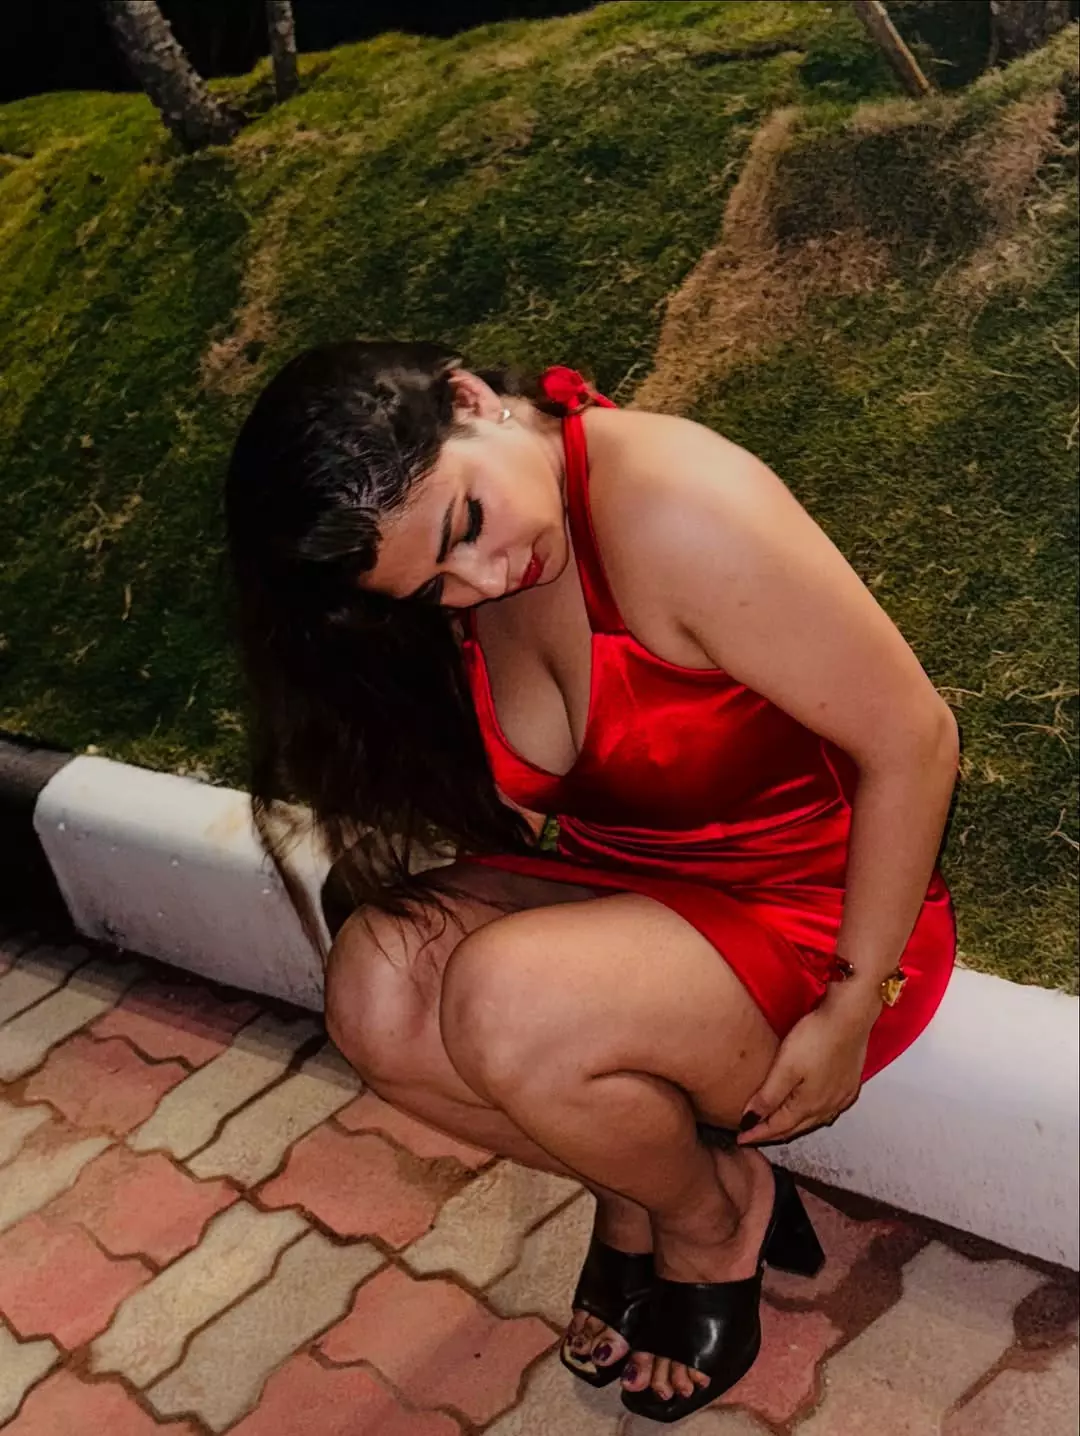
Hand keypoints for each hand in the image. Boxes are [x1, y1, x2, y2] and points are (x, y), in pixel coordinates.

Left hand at [737, 985, 877, 1145]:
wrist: (850, 1017)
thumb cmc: (818, 1037)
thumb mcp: (785, 1067)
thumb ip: (768, 1096)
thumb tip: (750, 1119)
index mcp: (809, 1105)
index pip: (777, 1128)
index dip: (757, 1134)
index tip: (741, 1137)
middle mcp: (827, 1107)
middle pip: (795, 1127)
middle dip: (774, 1133)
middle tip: (755, 1134)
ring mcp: (841, 1097)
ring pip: (813, 1121)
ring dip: (793, 1126)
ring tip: (777, 1126)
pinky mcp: (849, 1085)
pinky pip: (828, 1110)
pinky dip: (813, 1115)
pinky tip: (811, 1109)